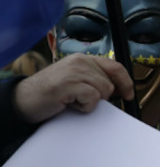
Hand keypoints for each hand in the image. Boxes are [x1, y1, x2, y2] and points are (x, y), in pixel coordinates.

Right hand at [12, 54, 134, 123]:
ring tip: (72, 100)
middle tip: (82, 99)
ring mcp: (74, 72)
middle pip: (111, 83)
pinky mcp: (69, 84)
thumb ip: (94, 79)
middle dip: (102, 96)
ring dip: (91, 102)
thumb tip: (120, 90)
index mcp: (83, 59)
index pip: (115, 66)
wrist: (23, 100)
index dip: (126, 82)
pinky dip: (84, 107)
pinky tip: (69, 103)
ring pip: (104, 91)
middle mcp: (80, 62)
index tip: (129, 95)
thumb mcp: (75, 80)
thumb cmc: (50, 93)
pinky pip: (93, 99)